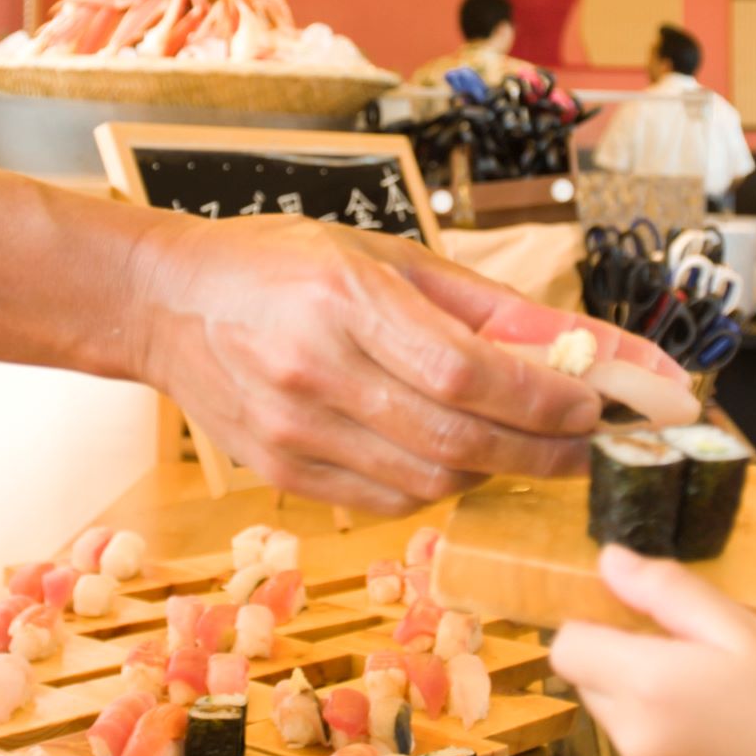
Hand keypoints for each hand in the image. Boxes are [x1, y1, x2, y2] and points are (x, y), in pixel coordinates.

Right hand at [126, 216, 611, 509]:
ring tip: (523, 447)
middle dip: (540, 451)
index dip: (539, 399)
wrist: (165, 305)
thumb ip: (479, 304)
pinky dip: (436, 486)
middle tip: (585, 445)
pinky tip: (455, 459)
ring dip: (494, 471)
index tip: (590, 405)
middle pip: (455, 440)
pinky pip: (386, 500)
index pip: (463, 372)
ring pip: (427, 482)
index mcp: (345, 299)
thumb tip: (572, 342)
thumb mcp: (382, 255)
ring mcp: (293, 431)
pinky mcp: (282, 472)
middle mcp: (315, 370)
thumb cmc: (281, 266)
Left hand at [550, 543, 755, 755]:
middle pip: (588, 680)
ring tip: (718, 690)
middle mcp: (635, 739)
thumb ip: (667, 591)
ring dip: (645, 695)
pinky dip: (665, 733)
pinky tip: (723, 727)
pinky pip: (641, 752)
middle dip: (624, 656)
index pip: (567, 646)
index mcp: (648, 686)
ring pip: (615, 716)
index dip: (596, 622)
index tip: (640, 614)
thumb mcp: (745, 628)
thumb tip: (610, 561)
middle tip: (696, 649)